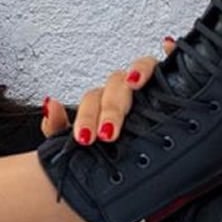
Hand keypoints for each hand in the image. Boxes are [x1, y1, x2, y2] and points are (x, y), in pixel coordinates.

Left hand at [41, 38, 176, 143]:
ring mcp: (146, 86)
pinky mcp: (170, 83)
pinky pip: (170, 62)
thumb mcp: (79, 149)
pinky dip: (171, 53)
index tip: (84, 138)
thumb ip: (57, 130)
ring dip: (137, 73)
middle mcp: (122, 93)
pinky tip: (169, 47)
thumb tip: (50, 105)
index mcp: (101, 107)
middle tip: (107, 133)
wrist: (147, 175)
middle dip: (110, 109)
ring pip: (140, 69)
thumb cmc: (108, 154)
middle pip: (114, 88)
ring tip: (135, 82)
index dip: (86, 117)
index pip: (91, 103)